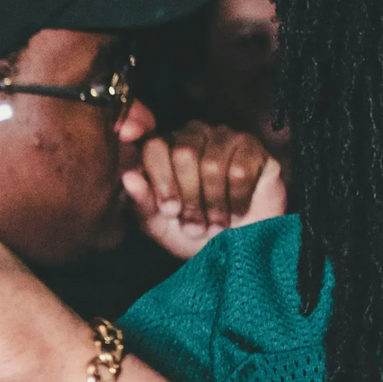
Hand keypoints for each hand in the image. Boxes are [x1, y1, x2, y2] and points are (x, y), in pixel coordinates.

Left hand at [123, 121, 286, 259]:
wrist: (237, 247)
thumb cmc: (192, 232)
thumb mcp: (159, 224)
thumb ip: (142, 201)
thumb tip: (128, 177)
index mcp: (165, 146)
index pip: (155, 147)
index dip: (162, 181)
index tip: (170, 211)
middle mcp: (194, 134)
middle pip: (184, 153)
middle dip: (190, 197)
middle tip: (195, 227)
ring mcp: (225, 138)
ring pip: (213, 163)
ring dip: (214, 204)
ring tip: (216, 226)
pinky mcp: (254, 150)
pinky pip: (241, 170)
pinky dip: (237, 200)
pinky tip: (237, 214)